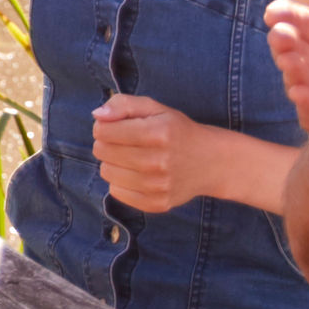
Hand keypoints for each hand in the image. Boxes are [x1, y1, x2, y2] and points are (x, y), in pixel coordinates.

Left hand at [89, 94, 198, 213]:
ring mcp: (158, 186)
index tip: (117, 126)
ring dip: (113, 163)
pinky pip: (116, 192)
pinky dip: (121, 182)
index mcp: (157, 133)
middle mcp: (158, 162)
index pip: (103, 131)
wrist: (211, 162)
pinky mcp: (157, 204)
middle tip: (126, 142)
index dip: (105, 126)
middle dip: (107, 143)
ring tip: (133, 157)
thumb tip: (97, 115)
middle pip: (102, 151)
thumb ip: (124, 104)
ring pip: (106, 172)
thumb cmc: (177, 131)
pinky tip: (138, 174)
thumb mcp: (155, 109)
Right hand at [264, 0, 308, 178]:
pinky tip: (303, 98)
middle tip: (280, 33)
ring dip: (292, 71)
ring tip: (291, 63)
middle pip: (291, 48)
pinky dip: (307, 106)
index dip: (287, 16)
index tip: (276, 12)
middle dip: (284, 42)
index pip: (298, 20)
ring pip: (297, 79)